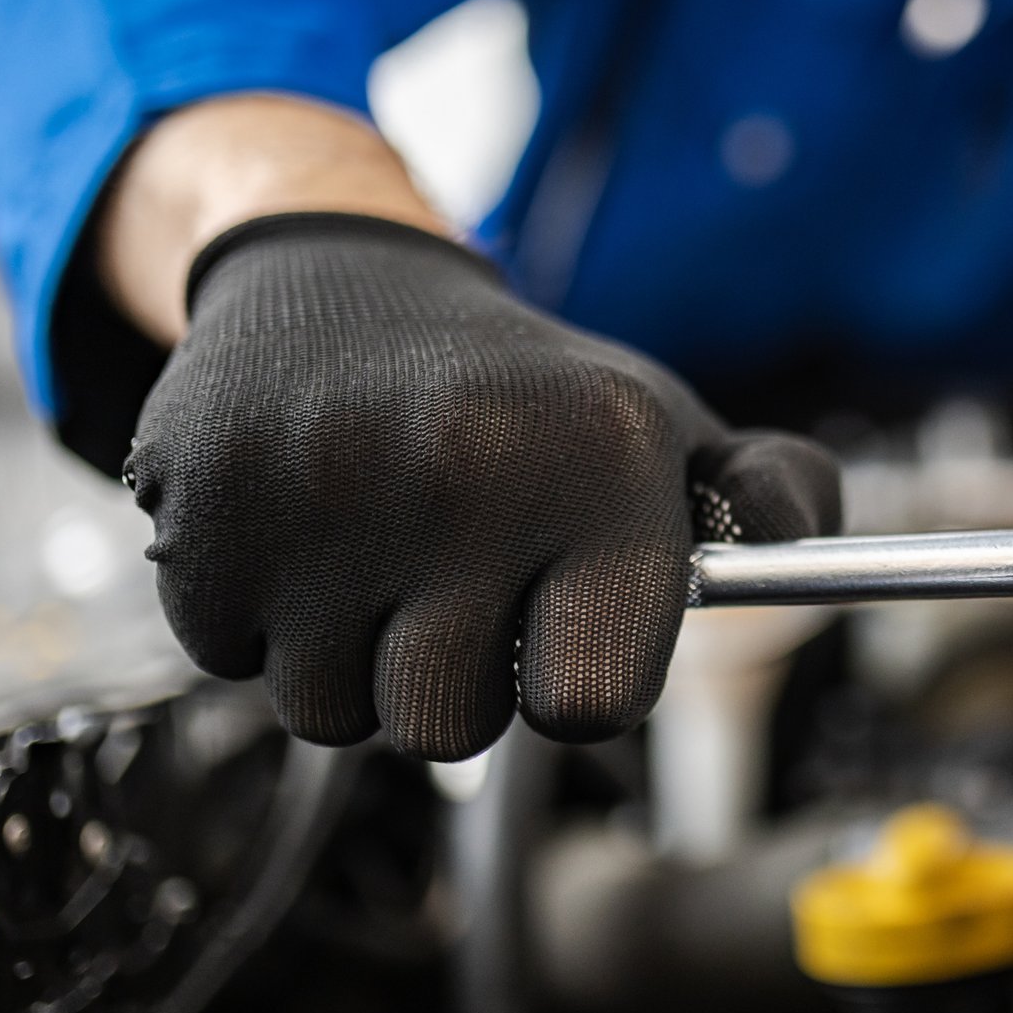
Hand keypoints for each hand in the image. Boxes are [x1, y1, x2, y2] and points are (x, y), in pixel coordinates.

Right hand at [122, 212, 839, 759]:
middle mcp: (465, 468)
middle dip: (454, 676)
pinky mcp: (203, 509)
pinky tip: (297, 530)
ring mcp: (321, 492)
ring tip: (374, 545)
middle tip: (452, 574)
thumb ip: (772, 496)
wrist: (338, 284)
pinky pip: (234, 665)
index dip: (575, 682)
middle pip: (451, 728)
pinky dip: (258, 622)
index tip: (560, 626)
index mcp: (600, 459)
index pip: (594, 702)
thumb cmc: (522, 397)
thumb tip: (809, 543)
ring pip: (333, 713)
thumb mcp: (662, 430)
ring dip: (351, 657)